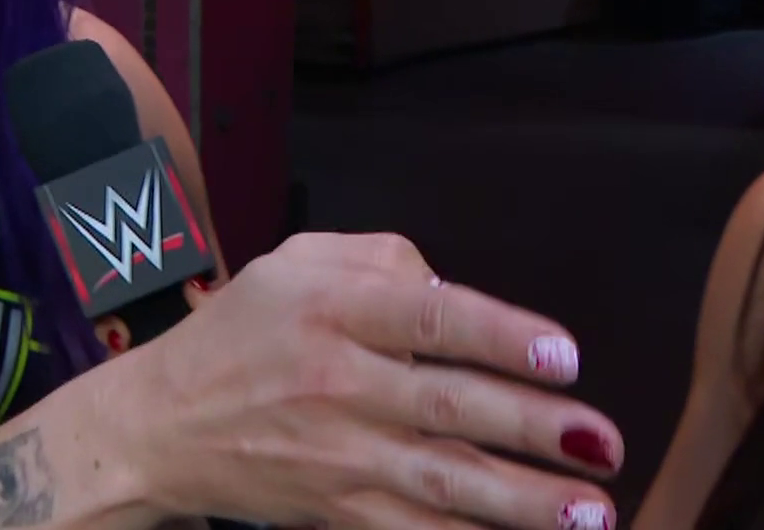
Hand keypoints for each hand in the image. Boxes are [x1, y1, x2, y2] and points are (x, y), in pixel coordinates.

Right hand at [104, 233, 621, 529]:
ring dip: (521, 501)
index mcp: (329, 309)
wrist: (160, 426)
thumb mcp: (292, 263)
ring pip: (440, 482)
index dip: (499, 335)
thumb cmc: (239, 333)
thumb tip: (453, 290)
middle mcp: (334, 382)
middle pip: (446, 406)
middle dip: (532, 429)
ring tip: (589, 512)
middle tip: (603, 442)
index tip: (563, 354)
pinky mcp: (333, 511)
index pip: (426, 318)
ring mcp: (335, 456)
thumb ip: (379, 258)